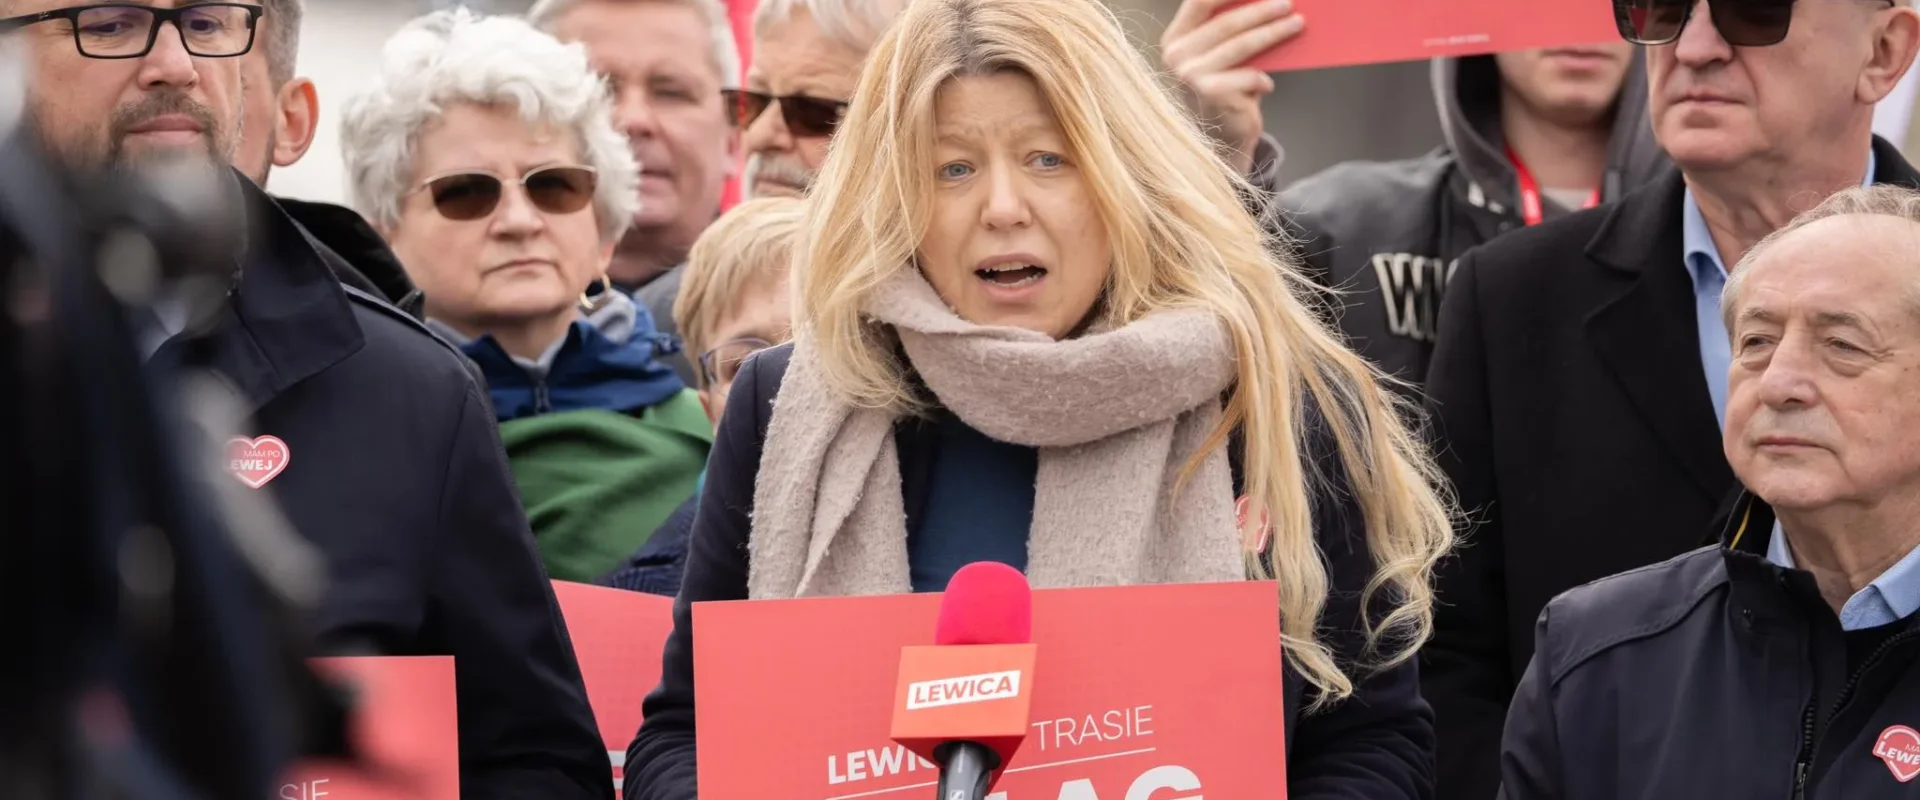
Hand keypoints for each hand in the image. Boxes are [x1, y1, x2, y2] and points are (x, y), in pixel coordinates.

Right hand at [1160, 0, 1303, 174]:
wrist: (1219, 139)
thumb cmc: (1225, 90)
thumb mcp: (1221, 56)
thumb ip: (1232, 32)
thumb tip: (1271, 4)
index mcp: (1176, 38)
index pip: (1200, 1)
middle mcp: (1177, 55)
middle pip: (1228, 22)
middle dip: (1262, 10)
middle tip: (1288, 4)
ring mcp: (1190, 75)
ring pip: (1243, 44)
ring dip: (1274, 32)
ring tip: (1297, 24)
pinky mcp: (1210, 93)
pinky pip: (1249, 75)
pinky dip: (1263, 79)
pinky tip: (1267, 85)